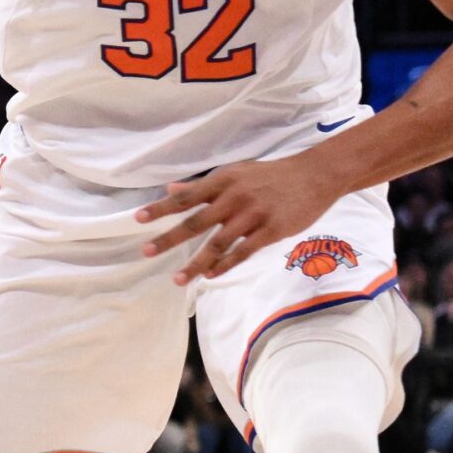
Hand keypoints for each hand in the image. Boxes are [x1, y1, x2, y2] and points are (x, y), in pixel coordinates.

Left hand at [138, 156, 345, 282]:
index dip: (161, 208)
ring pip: (218, 243)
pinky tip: (211, 276)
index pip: (186, 197)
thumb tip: (169, 189)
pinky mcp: (271, 230)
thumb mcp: (235, 173)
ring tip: (178, 279)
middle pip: (196, 221)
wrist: (314, 176)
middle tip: (146, 251)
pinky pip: (243, 252)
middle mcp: (234, 197)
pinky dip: (226, 265)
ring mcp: (253, 214)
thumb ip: (202, 185)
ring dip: (196, 263)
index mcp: (223, 181)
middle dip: (169, 238)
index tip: (138, 219)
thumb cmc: (270, 175)